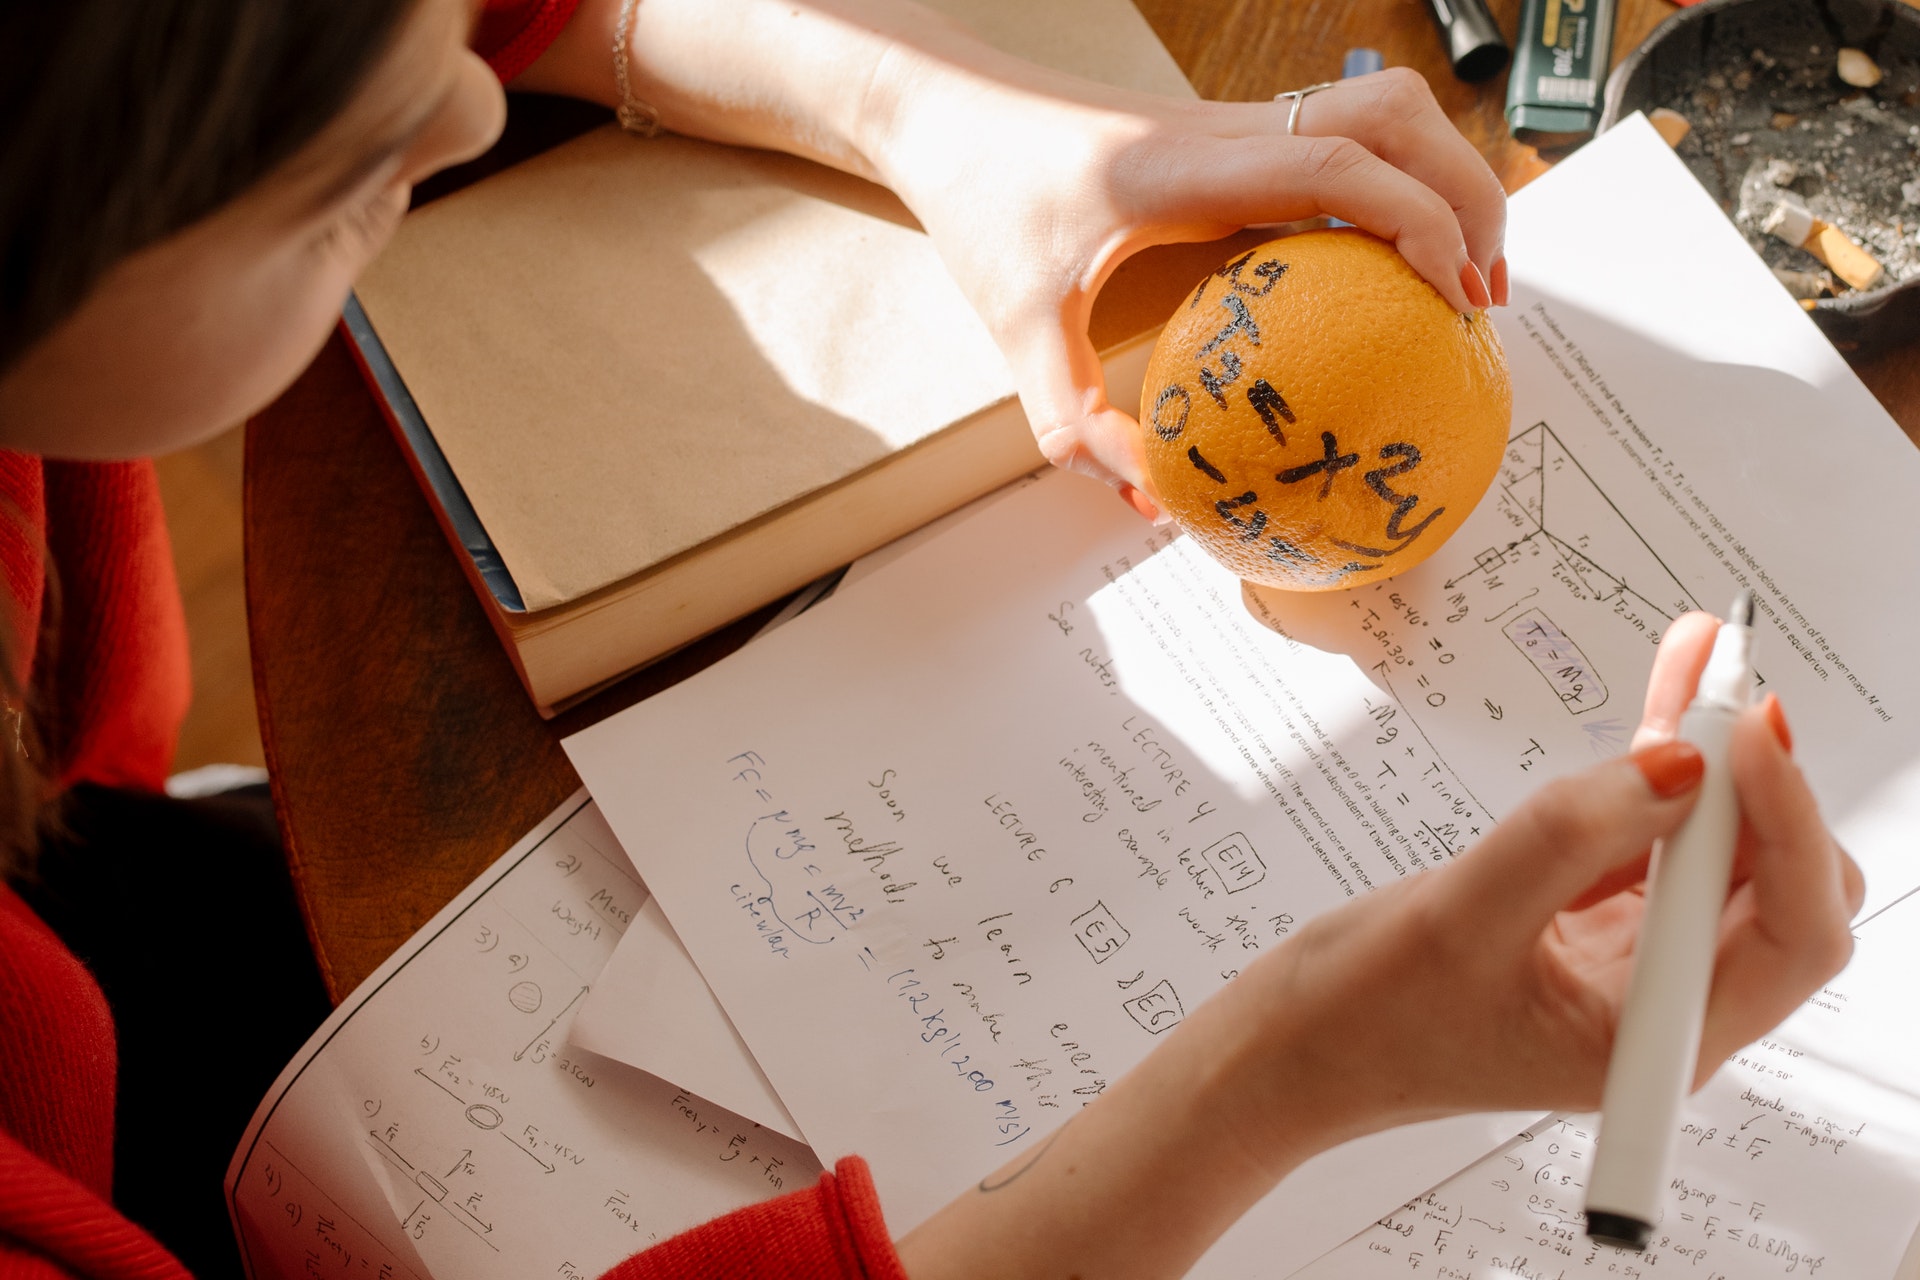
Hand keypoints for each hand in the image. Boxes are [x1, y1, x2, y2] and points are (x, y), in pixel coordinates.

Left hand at [870, 58, 1508, 517]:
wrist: (949, 112)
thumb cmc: (980, 204)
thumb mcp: (1015, 327)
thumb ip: (1074, 421)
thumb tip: (1150, 497)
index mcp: (1185, 166)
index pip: (1335, 164)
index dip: (1418, 221)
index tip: (1455, 298)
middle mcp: (1226, 129)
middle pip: (1394, 114)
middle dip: (1468, 194)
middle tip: (1483, 300)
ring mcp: (1235, 122)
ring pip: (1381, 107)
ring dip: (1441, 176)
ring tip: (1459, 276)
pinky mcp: (1232, 133)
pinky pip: (1342, 137)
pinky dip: (1393, 184)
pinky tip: (1387, 262)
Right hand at [899, 619, 1858, 1279]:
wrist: (1294, 1046)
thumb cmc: (1363, 1020)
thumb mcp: (1461, 918)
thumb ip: (1569, 834)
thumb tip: (1677, 763)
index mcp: (1658, 1042)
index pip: (1793, 932)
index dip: (1791, 825)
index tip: (1746, 735)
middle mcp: (1666, 1005)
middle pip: (1776, 883)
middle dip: (1758, 783)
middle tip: (1721, 693)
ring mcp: (1632, 960)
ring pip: (1718, 847)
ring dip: (1715, 757)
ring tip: (1705, 661)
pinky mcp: (1593, 919)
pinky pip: (1654, 833)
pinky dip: (1662, 766)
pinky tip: (1667, 699)